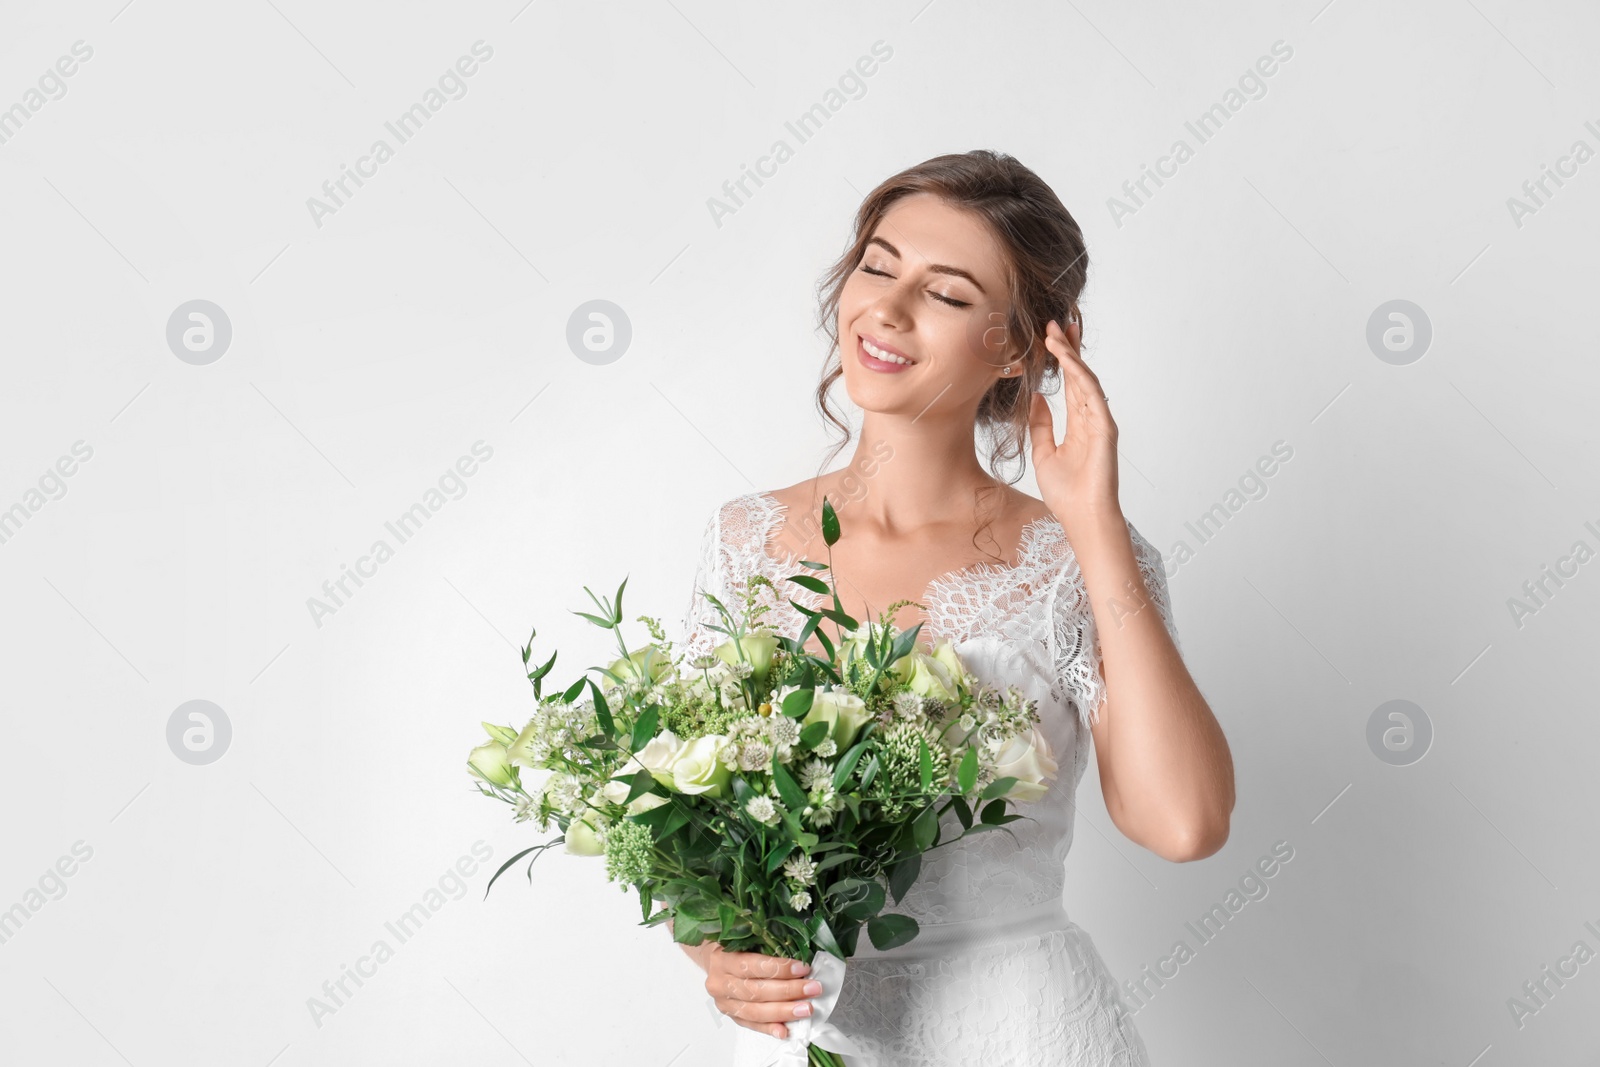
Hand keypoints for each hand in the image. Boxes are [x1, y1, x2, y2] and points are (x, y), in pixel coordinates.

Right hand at [702, 943, 824, 1040]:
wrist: (715, 961)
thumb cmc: (735, 947)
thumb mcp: (746, 938)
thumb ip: (767, 946)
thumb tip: (799, 960)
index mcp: (722, 959)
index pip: (752, 966)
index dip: (779, 968)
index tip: (803, 969)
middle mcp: (719, 983)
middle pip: (755, 991)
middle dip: (788, 991)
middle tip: (812, 989)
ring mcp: (724, 1003)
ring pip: (755, 1011)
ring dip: (783, 1012)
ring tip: (806, 1009)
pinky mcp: (731, 1016)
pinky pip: (752, 1025)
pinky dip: (770, 1028)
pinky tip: (785, 1030)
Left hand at [1027, 318, 1121, 536]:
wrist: (1081, 518)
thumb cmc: (1066, 493)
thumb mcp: (1043, 452)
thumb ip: (1041, 425)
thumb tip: (1035, 398)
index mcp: (1078, 424)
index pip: (1070, 384)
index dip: (1061, 360)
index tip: (1049, 338)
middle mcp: (1091, 418)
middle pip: (1080, 375)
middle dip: (1069, 348)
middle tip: (1056, 323)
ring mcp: (1100, 422)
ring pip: (1086, 379)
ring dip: (1071, 355)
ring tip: (1056, 334)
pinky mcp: (1105, 428)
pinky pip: (1092, 395)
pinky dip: (1079, 375)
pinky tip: (1067, 360)